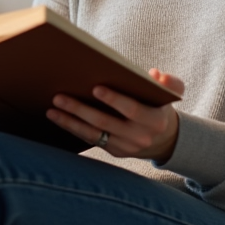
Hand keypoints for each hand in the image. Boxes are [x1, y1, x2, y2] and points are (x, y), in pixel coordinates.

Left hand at [46, 69, 184, 159]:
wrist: (164, 139)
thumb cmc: (161, 107)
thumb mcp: (173, 94)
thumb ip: (170, 83)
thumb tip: (155, 74)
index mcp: (153, 120)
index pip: (131, 109)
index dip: (114, 99)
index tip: (95, 88)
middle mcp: (138, 136)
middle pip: (104, 122)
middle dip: (80, 109)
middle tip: (59, 96)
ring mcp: (124, 147)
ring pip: (93, 134)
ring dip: (70, 121)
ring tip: (52, 109)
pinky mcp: (113, 151)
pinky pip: (90, 139)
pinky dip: (73, 128)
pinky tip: (58, 117)